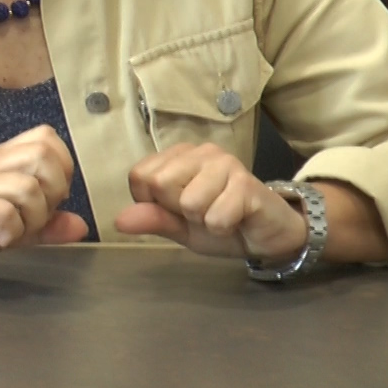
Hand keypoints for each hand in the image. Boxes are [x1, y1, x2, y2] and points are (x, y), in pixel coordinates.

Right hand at [0, 125, 90, 267]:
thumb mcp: (8, 226)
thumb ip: (44, 225)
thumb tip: (81, 226)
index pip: (46, 137)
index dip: (63, 167)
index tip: (52, 197)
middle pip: (42, 155)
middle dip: (54, 191)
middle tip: (38, 215)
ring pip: (26, 185)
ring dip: (33, 217)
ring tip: (18, 232)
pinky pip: (1, 210)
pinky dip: (11, 229)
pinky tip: (2, 239)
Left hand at [115, 143, 307, 261]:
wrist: (269, 236)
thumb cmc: (222, 225)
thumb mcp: (180, 228)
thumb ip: (152, 219)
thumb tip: (118, 220)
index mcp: (177, 157)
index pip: (139, 177)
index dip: (153, 203)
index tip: (177, 209)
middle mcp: (200, 152)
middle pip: (160, 185)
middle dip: (178, 211)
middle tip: (202, 213)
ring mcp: (225, 163)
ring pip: (189, 202)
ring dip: (204, 221)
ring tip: (220, 215)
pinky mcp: (247, 183)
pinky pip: (216, 216)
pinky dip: (223, 228)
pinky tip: (237, 220)